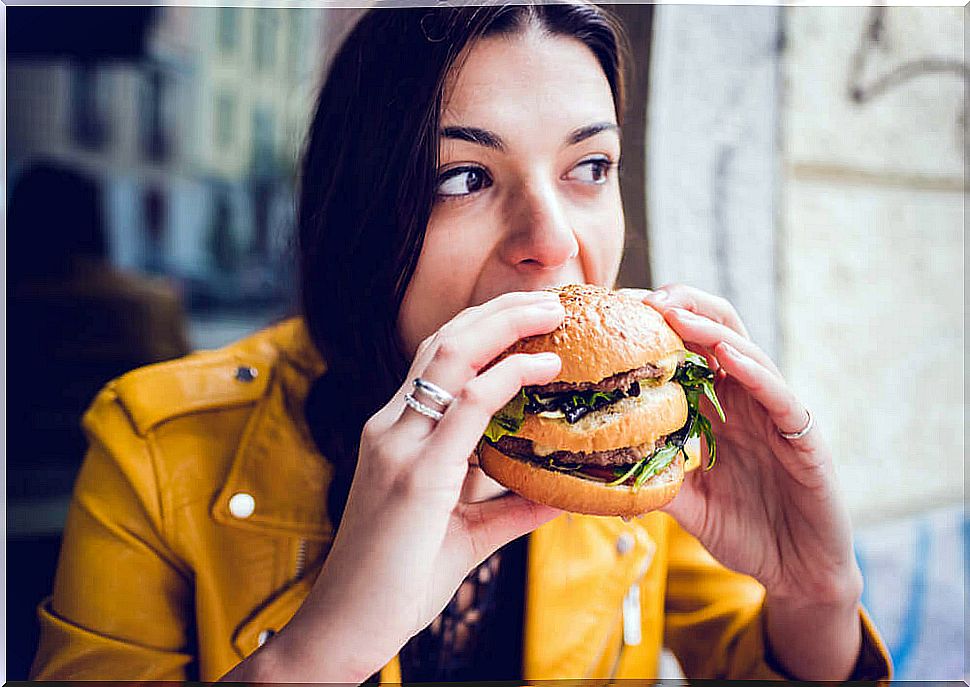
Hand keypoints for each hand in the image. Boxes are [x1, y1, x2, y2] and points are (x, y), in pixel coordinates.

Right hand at [251, 290, 564, 681]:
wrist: (346, 628)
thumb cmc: (398, 581)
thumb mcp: (465, 534)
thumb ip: (509, 507)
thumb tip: (561, 493)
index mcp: (396, 432)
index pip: (439, 357)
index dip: (487, 327)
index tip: (534, 317)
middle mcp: (390, 426)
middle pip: (446, 340)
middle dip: (501, 310)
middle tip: (553, 298)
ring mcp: (397, 445)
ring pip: (452, 356)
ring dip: (506, 325)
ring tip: (554, 313)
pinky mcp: (414, 474)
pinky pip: (464, 406)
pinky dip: (507, 377)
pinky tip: (543, 369)